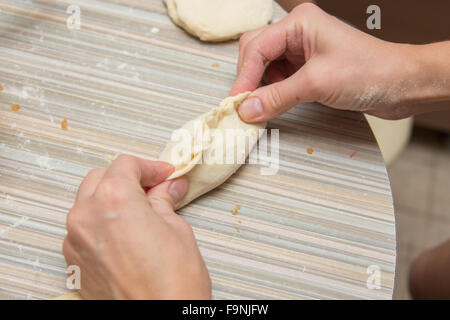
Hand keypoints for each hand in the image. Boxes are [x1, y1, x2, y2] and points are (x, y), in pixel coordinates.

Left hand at [63, 155, 210, 298]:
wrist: (160, 319)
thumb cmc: (172, 282)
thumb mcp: (177, 229)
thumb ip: (164, 201)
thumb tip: (167, 188)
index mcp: (114, 199)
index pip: (126, 165)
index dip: (150, 167)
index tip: (164, 175)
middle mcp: (86, 216)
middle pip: (102, 178)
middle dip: (127, 179)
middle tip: (153, 189)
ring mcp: (75, 240)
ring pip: (88, 202)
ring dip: (111, 199)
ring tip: (139, 212)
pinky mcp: (74, 261)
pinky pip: (82, 229)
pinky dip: (100, 223)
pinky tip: (124, 234)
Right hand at [232, 3, 449, 120]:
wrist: (401, 85)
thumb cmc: (369, 72)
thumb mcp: (317, 84)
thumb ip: (277, 96)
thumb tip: (246, 110)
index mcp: (299, 22)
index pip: (256, 47)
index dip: (243, 77)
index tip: (236, 103)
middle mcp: (298, 32)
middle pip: (256, 53)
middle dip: (249, 79)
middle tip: (245, 106)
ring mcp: (303, 49)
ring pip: (265, 66)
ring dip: (261, 87)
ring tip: (263, 106)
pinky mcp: (308, 66)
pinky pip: (279, 77)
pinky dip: (273, 91)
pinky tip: (276, 102)